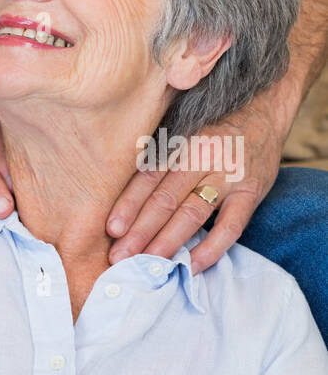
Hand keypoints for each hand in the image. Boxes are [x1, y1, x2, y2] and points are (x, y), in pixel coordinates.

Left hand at [105, 101, 285, 273]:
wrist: (263, 108)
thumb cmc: (213, 121)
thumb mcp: (183, 126)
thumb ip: (160, 153)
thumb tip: (120, 185)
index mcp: (179, 141)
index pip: (149, 177)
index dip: (129, 204)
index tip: (111, 229)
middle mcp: (202, 157)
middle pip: (165, 199)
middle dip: (140, 231)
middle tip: (120, 257)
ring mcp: (228, 176)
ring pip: (193, 213)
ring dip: (168, 242)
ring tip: (148, 264)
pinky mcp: (251, 192)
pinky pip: (231, 226)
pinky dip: (211, 248)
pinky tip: (192, 266)